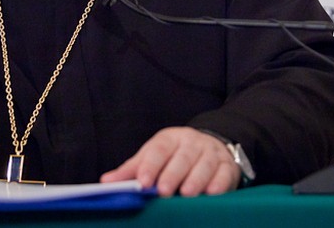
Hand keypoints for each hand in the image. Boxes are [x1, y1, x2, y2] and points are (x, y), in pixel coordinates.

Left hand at [99, 126, 239, 196]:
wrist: (210, 146)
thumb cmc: (174, 155)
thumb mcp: (153, 156)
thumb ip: (132, 170)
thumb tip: (106, 182)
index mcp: (170, 138)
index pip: (159, 149)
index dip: (150, 165)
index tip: (143, 181)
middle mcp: (191, 143)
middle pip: (181, 157)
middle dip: (172, 174)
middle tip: (163, 191)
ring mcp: (211, 153)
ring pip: (203, 165)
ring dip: (196, 179)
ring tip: (187, 194)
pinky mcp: (227, 165)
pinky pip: (224, 173)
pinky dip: (219, 183)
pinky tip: (212, 193)